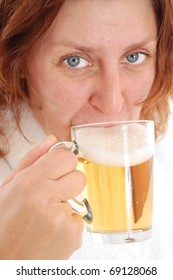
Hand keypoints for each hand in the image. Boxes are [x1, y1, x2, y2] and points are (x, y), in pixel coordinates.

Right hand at [0, 135, 85, 258]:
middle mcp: (48, 199)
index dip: (61, 163)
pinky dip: (68, 223)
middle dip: (67, 183)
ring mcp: (63, 219)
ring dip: (66, 204)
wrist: (7, 262)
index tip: (55, 171)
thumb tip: (52, 141)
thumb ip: (32, 160)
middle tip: (48, 196)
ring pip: (80, 197)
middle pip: (79, 176)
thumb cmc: (4, 225)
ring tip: (45, 217)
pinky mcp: (74, 236)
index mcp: (30, 183)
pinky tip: (51, 231)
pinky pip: (79, 218)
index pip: (67, 157)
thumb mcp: (8, 188)